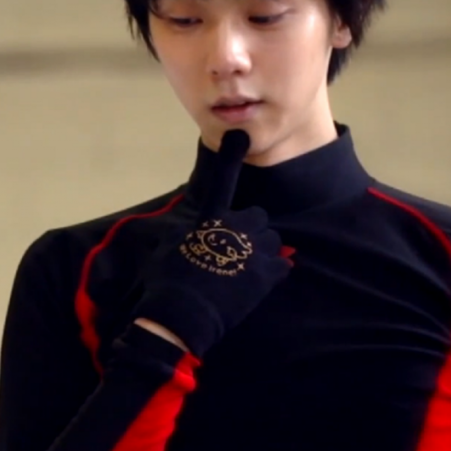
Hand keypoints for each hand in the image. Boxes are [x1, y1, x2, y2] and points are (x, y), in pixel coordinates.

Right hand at [132, 129, 292, 357]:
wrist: (182, 314)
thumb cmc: (168, 281)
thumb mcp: (169, 248)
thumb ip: (188, 232)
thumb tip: (195, 232)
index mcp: (210, 218)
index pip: (222, 181)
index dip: (230, 156)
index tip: (239, 137)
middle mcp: (236, 227)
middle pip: (258, 217)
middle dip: (251, 229)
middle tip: (238, 249)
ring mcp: (254, 251)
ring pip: (272, 240)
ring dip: (263, 250)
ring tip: (247, 268)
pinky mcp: (266, 275)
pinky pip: (282, 263)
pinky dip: (274, 270)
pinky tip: (261, 279)